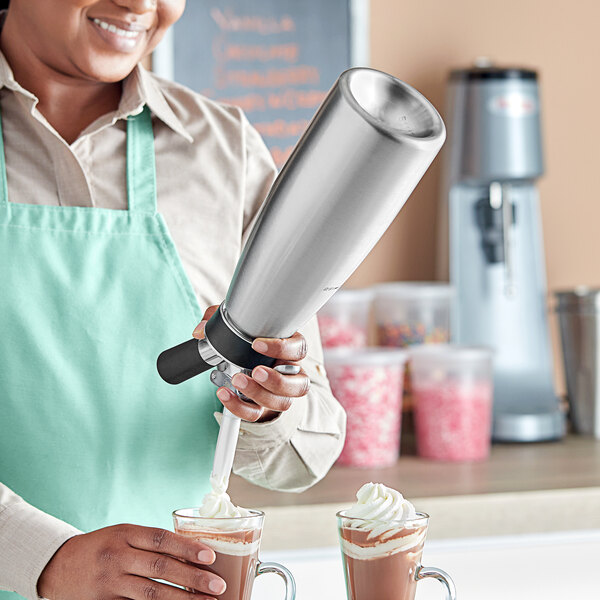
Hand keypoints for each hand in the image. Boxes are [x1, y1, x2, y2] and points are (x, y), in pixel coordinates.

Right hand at [37, 525, 225, 599]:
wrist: (58, 565)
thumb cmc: (102, 545)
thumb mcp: (123, 534)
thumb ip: (151, 542)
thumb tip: (191, 552)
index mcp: (125, 533)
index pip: (161, 539)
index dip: (187, 548)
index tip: (211, 556)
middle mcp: (118, 556)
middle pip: (160, 567)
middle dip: (192, 578)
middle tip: (218, 585)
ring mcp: (110, 582)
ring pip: (151, 593)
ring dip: (181, 599)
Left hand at [193, 305, 309, 421]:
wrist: (241, 362)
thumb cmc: (247, 340)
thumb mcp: (235, 323)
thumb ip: (218, 319)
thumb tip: (201, 331)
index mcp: (289, 348)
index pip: (299, 348)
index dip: (282, 348)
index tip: (257, 344)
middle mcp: (290, 373)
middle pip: (299, 383)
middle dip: (276, 380)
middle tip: (255, 371)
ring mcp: (280, 393)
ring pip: (283, 401)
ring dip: (260, 394)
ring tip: (238, 381)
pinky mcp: (263, 407)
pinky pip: (257, 413)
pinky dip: (240, 407)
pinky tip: (225, 394)